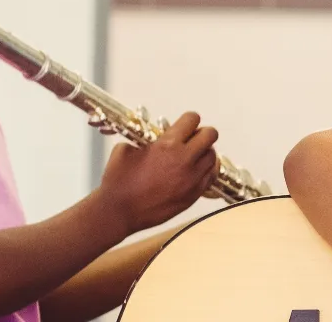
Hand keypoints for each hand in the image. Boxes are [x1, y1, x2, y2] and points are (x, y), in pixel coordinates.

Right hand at [94, 111, 219, 233]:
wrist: (119, 211)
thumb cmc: (118, 180)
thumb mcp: (126, 149)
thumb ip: (146, 139)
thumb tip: (155, 137)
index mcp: (167, 145)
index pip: (192, 119)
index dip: (188, 120)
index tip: (183, 125)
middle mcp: (184, 160)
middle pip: (210, 135)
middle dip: (201, 133)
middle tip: (191, 139)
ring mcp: (192, 179)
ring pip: (213, 156)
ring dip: (204, 153)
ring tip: (192, 156)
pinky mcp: (194, 195)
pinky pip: (211, 176)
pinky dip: (206, 170)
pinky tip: (195, 171)